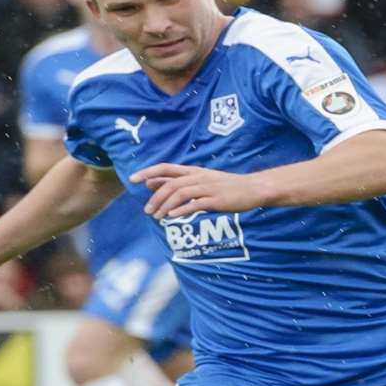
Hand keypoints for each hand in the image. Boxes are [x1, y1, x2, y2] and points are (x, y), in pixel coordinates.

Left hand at [135, 163, 266, 217]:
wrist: (253, 188)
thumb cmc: (226, 186)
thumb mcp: (201, 180)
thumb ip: (177, 181)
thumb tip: (151, 183)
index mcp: (193, 171)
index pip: (165, 168)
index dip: (148, 172)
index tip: (132, 179)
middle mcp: (198, 177)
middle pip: (170, 184)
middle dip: (155, 197)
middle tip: (147, 211)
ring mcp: (208, 188)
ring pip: (180, 194)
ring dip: (166, 205)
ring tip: (157, 217)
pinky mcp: (217, 200)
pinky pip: (196, 203)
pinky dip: (183, 209)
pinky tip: (173, 216)